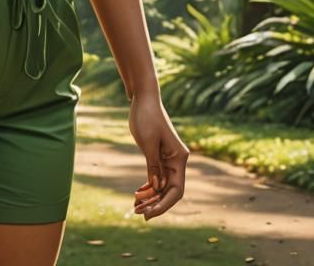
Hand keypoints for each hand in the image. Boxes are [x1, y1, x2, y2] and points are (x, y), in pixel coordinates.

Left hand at [128, 89, 188, 219]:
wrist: (143, 99)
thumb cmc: (146, 117)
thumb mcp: (148, 143)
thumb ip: (153, 166)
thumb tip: (155, 189)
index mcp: (179, 158)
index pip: (176, 190)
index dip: (164, 205)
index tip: (149, 214)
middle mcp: (177, 161)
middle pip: (169, 191)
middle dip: (155, 203)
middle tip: (137, 212)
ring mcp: (168, 159)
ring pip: (162, 186)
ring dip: (150, 197)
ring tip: (134, 206)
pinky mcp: (159, 156)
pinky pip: (156, 178)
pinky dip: (148, 187)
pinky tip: (137, 194)